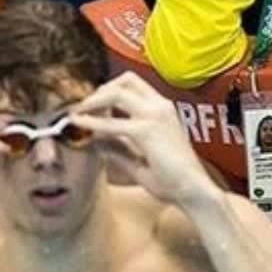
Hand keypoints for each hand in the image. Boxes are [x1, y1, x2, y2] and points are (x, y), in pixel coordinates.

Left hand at [69, 72, 218, 207]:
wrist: (194, 191)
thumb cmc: (174, 180)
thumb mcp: (141, 160)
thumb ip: (119, 149)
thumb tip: (95, 142)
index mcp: (164, 110)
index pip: (134, 85)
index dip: (109, 90)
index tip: (92, 104)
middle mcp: (161, 106)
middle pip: (125, 80)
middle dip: (100, 90)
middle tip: (83, 106)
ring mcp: (155, 115)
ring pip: (116, 92)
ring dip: (93, 101)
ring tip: (78, 113)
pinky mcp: (147, 130)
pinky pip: (112, 121)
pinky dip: (92, 122)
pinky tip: (80, 125)